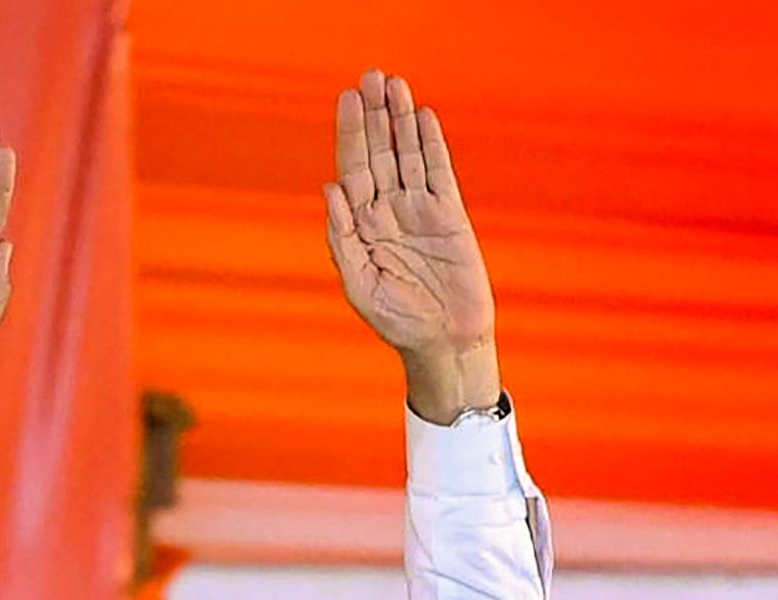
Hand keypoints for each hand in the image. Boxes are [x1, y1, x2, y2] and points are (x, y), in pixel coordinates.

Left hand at [324, 71, 499, 423]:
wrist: (443, 342)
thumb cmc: (397, 324)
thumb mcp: (360, 286)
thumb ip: (343, 239)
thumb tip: (330, 189)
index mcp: (362, 228)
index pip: (353, 170)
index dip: (351, 134)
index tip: (348, 100)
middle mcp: (388, 213)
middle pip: (379, 153)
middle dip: (374, 116)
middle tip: (369, 77)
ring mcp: (419, 211)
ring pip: (407, 155)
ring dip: (400, 120)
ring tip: (394, 84)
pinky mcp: (449, 215)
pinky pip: (438, 171)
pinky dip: (430, 145)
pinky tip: (423, 118)